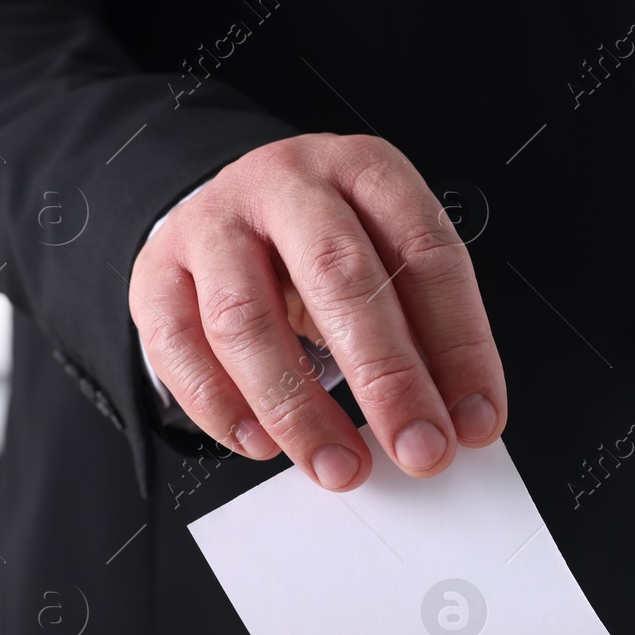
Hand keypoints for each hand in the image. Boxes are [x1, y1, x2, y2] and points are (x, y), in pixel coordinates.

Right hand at [130, 133, 505, 490]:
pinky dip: (220, 406)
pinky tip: (262, 445)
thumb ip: (425, 332)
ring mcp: (213, 223)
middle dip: (387, 379)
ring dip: (299, 408)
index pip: (424, 254)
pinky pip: (177, 344)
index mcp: (364, 170)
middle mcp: (287, 184)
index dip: (459, 344)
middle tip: (420, 450)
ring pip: (246, 318)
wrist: (233, 208)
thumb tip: (460, 421)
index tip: (477, 420)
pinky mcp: (157, 269)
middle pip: (338, 277)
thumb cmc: (326, 245)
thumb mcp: (390, 261)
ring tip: (340, 464)